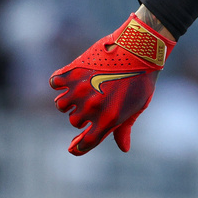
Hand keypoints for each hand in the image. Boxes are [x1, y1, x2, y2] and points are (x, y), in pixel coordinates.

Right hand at [50, 13, 174, 154]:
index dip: (79, 147)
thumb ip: (125, 127)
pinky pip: (54, 83)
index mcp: (108, 119)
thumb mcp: (138, 105)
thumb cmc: (143, 78)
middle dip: (81, 115)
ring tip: (82, 90)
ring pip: (61, 105)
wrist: (140, 48)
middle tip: (95, 101)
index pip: (86, 143)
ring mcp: (79, 90)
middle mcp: (91, 108)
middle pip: (74, 121)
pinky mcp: (72, 73)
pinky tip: (70, 78)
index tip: (74, 146)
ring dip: (68, 100)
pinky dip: (59, 81)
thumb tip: (123, 148)